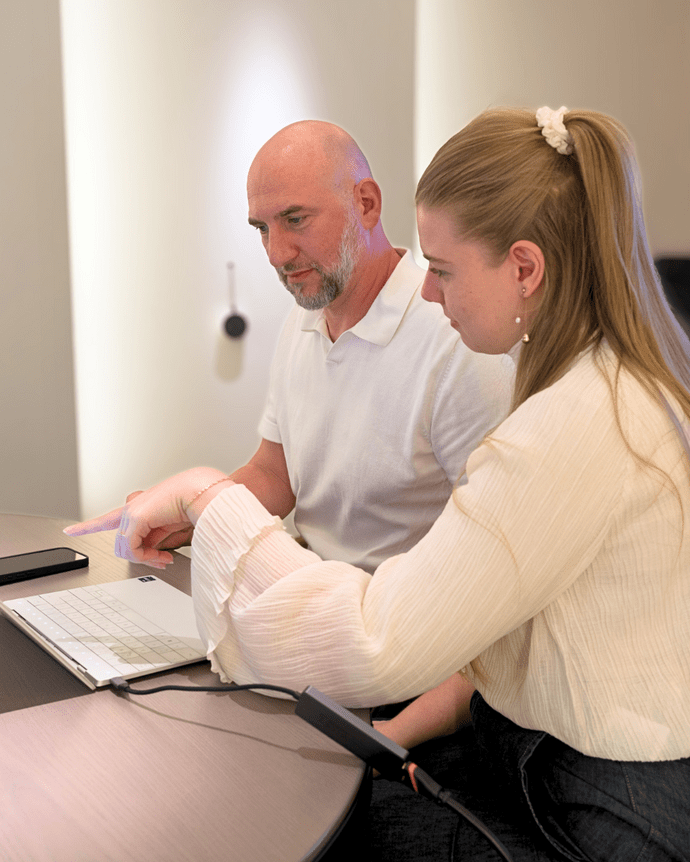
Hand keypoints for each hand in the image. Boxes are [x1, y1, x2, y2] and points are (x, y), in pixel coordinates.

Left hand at [64, 468, 230, 568]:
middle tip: (162, 561)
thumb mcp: (169, 528)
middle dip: (143, 558)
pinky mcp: (136, 517)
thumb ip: (155, 540)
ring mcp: (132, 512)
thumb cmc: (192, 505)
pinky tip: (161, 556)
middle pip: (123, 545)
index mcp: (140, 508)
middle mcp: (132, 509)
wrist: (201, 493)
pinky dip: (146, 557)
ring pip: (125, 549)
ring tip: (164, 559)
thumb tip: (151, 555)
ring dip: (147, 559)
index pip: (108, 519)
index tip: (71, 530)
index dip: (88, 526)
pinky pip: (132, 548)